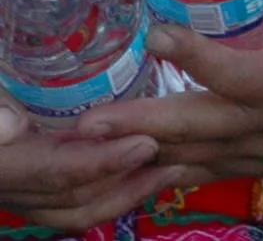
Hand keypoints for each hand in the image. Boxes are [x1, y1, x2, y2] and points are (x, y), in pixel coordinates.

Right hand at [0, 97, 178, 229]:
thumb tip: (11, 126)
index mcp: (1, 163)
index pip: (52, 172)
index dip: (99, 163)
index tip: (144, 144)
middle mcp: (6, 184)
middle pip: (69, 198)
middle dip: (123, 182)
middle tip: (173, 157)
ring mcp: (13, 190)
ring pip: (70, 210)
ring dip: (121, 195)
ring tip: (168, 172)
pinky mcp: (23, 186)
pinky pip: (63, 206)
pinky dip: (103, 196)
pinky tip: (138, 174)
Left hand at [77, 0, 262, 187]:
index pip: (234, 71)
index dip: (194, 54)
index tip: (156, 33)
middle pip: (194, 127)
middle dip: (137, 124)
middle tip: (87, 120)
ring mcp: (252, 153)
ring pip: (185, 156)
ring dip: (133, 154)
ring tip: (84, 146)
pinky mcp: (245, 168)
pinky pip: (192, 174)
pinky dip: (153, 173)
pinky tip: (113, 172)